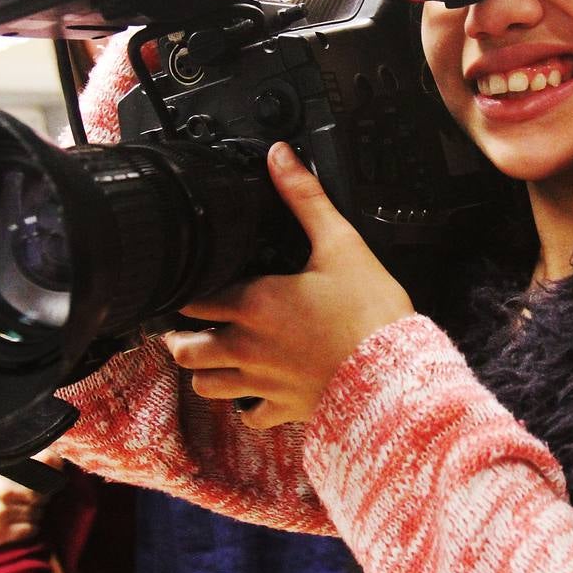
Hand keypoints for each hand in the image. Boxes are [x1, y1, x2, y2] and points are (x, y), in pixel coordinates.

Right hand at [0, 448, 62, 556]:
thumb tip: (23, 453)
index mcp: (1, 469)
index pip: (45, 461)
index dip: (55, 466)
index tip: (56, 470)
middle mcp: (5, 489)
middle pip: (44, 492)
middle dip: (41, 495)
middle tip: (31, 498)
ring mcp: (2, 512)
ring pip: (38, 512)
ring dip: (34, 513)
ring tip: (19, 512)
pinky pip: (30, 530)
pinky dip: (29, 528)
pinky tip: (17, 526)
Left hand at [165, 142, 414, 428]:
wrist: (393, 375)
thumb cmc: (369, 312)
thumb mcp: (340, 243)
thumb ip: (304, 198)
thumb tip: (278, 156)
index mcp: (255, 303)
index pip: (193, 297)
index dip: (183, 289)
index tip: (185, 281)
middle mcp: (248, 346)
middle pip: (186, 348)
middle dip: (179, 336)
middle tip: (185, 323)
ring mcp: (263, 382)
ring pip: (206, 385)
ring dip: (202, 370)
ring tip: (207, 356)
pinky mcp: (285, 408)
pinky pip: (250, 416)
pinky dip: (245, 405)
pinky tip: (253, 392)